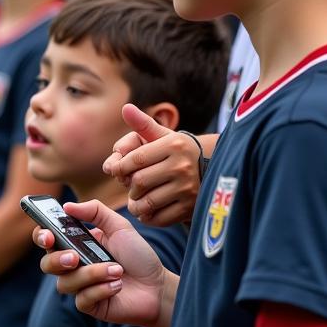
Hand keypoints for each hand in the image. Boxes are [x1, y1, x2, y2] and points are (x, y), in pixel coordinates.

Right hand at [35, 200, 174, 326]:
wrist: (157, 286)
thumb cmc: (138, 255)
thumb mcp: (119, 226)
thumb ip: (95, 211)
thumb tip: (66, 206)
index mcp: (75, 243)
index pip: (47, 239)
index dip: (41, 236)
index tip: (48, 234)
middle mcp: (73, 265)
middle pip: (46, 264)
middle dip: (57, 260)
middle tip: (75, 257)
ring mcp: (79, 286)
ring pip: (65, 283)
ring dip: (91, 274)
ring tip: (116, 270)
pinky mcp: (89, 305)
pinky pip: (82, 298)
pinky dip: (101, 290)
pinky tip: (117, 285)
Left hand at [103, 104, 202, 226]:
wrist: (211, 171)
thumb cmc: (177, 151)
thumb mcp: (163, 135)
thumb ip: (142, 124)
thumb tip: (125, 108)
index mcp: (173, 145)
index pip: (136, 159)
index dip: (120, 167)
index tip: (116, 171)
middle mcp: (182, 166)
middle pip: (140, 181)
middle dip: (129, 186)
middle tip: (129, 186)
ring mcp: (188, 188)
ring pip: (148, 201)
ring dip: (135, 204)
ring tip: (134, 201)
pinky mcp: (191, 207)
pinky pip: (161, 218)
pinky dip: (148, 217)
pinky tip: (146, 212)